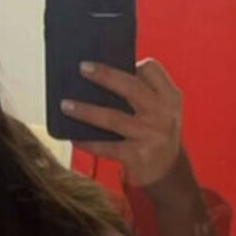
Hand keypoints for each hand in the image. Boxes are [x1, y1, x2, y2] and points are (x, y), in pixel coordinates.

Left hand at [61, 58, 182, 186]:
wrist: (169, 175)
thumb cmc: (155, 135)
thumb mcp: (160, 111)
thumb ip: (143, 93)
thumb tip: (99, 76)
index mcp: (170, 97)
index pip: (152, 69)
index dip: (132, 63)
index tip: (111, 60)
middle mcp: (163, 114)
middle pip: (131, 87)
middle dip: (105, 75)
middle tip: (82, 68)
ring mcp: (151, 135)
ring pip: (113, 118)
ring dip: (85, 111)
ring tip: (65, 105)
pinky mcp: (138, 156)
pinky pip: (106, 146)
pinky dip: (87, 142)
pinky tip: (74, 137)